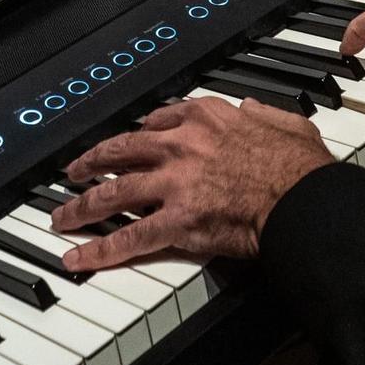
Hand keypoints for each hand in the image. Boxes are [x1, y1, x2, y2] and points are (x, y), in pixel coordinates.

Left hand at [51, 97, 333, 270]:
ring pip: (114, 192)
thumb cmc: (300, 168)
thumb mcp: (284, 121)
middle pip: (121, 151)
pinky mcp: (177, 220)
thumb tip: (252, 107)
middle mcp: (181, 145)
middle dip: (91, 162)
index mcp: (206, 118)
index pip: (157, 121)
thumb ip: (262, 112)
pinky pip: (130, 237)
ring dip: (82, 206)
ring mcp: (174, 183)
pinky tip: (80, 256)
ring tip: (62, 217)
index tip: (125, 141)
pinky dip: (101, 249)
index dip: (136, 133)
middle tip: (73, 172)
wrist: (303, 200)